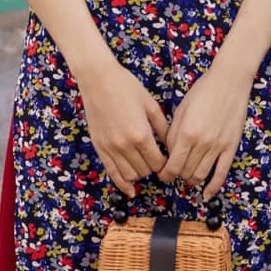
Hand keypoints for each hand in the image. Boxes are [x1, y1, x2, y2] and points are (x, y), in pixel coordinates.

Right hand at [77, 58, 170, 196]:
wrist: (98, 79)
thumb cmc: (127, 87)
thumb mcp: (151, 105)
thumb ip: (163, 128)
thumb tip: (172, 145)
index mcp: (141, 134)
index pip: (158, 162)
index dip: (165, 163)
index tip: (167, 158)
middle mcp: (125, 145)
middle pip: (145, 171)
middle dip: (153, 168)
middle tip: (156, 160)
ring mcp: (110, 148)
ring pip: (130, 175)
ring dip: (140, 174)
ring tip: (144, 165)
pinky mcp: (99, 148)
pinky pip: (112, 173)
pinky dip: (122, 185)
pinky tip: (130, 191)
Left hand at [153, 64, 250, 199]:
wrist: (229, 82)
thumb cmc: (202, 92)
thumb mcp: (181, 111)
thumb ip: (173, 134)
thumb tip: (169, 154)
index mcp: (186, 134)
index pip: (172, 165)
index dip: (165, 174)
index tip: (162, 175)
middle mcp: (202, 144)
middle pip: (185, 172)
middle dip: (176, 176)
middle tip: (173, 174)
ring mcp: (218, 147)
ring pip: (201, 175)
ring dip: (191, 180)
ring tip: (187, 177)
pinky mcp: (231, 147)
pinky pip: (222, 173)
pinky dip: (213, 187)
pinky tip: (207, 196)